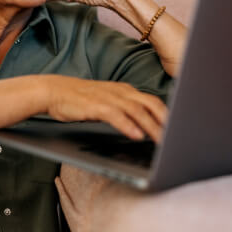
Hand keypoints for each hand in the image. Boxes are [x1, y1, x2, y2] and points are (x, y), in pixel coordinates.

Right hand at [43, 75, 166, 141]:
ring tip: (162, 141)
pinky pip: (117, 116)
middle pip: (150, 104)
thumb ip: (124, 109)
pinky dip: (128, 126)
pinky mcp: (96, 106)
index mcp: (124, 90)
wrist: (54, 91)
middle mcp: (120, 92)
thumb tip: (141, 126)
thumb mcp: (106, 101)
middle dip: (165, 121)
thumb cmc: (80, 99)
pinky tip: (136, 136)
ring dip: (152, 126)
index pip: (152, 101)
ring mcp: (109, 98)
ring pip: (137, 111)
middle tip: (177, 138)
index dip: (167, 115)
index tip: (178, 129)